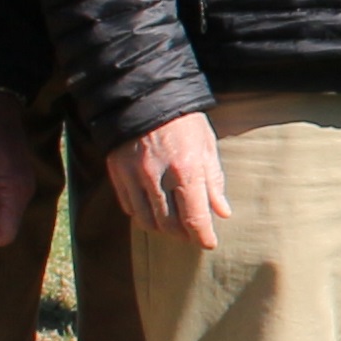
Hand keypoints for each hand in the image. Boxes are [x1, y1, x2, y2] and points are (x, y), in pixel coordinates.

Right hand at [107, 112, 231, 249]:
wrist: (146, 97)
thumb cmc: (184, 121)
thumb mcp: (207, 145)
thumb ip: (214, 181)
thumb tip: (222, 212)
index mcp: (187, 169)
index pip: (195, 218)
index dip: (203, 236)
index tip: (208, 243)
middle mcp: (159, 176)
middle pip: (169, 224)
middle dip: (183, 234)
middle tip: (191, 234)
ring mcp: (134, 176)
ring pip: (146, 220)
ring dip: (161, 228)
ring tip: (172, 226)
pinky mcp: (117, 173)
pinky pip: (128, 206)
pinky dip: (141, 214)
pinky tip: (151, 210)